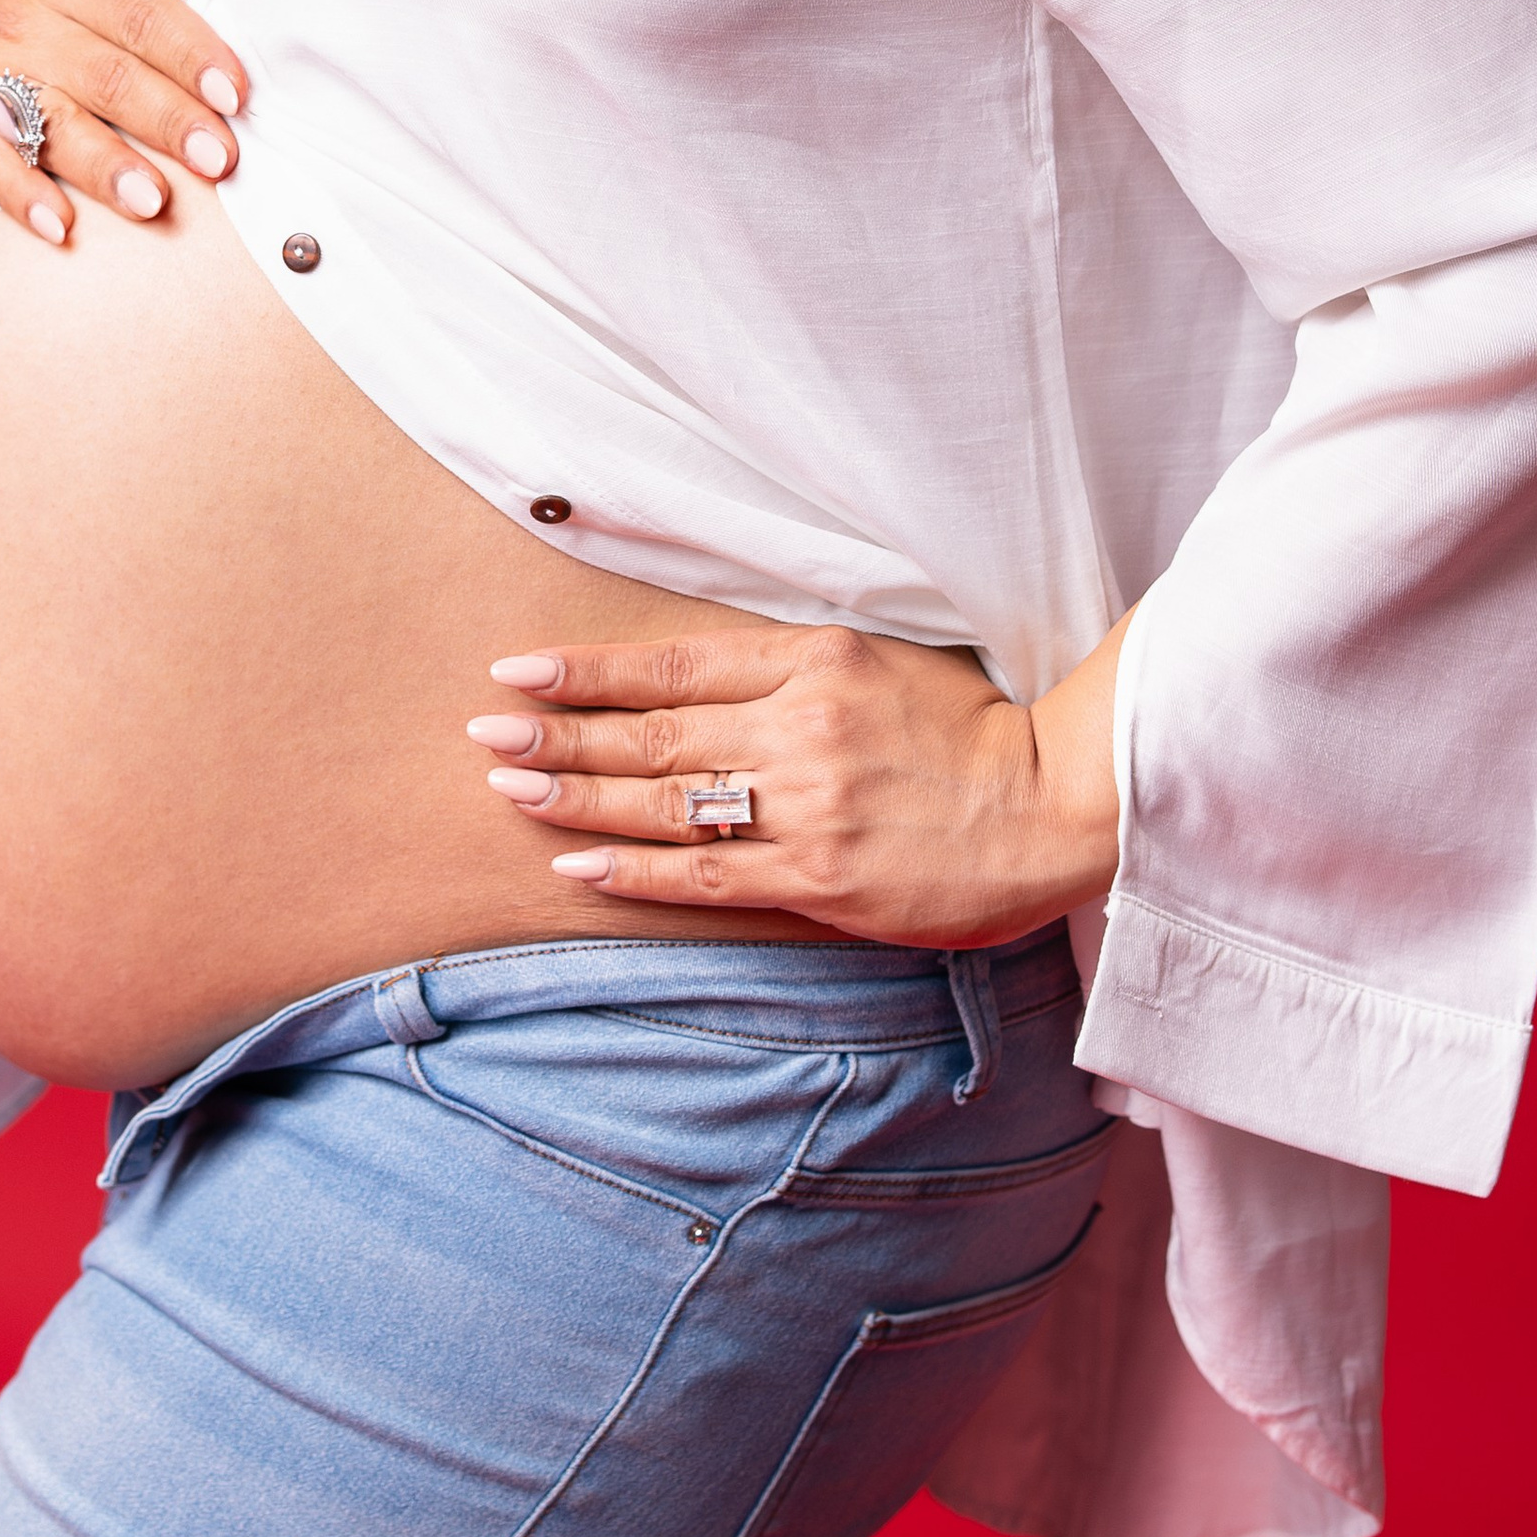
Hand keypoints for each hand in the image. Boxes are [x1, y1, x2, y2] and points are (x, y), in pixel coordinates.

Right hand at [0, 0, 249, 245]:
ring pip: (52, 124)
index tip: (234, 93)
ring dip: (103, 167)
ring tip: (152, 202)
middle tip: (217, 159)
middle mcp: (15, 15)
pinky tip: (59, 227)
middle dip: (165, 121)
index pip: (138, 15)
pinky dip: (19, 195)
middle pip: (105, 76)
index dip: (189, 54)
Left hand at [465, 617, 1128, 950]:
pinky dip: (632, 866)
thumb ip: (791, 671)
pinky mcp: (820, 875)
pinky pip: (704, 875)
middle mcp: (800, 726)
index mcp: (815, 660)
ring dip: (578, 793)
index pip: (675, 665)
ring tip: (509, 785)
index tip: (521, 669)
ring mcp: (807, 804)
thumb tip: (691, 682)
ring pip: (666, 800)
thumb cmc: (969, 731)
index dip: (591, 670)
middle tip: (486, 730)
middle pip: (654, 731)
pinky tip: (576, 859)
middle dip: (560, 731)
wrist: (1051, 806)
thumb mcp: (882, 664)